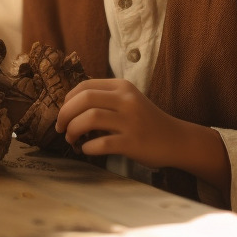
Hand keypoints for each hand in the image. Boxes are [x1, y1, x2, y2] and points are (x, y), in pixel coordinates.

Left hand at [55, 78, 183, 166]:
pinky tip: (87, 150)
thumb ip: (105, 99)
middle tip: (60, 127)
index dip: (68, 100)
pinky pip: (101, 144)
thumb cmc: (146, 121)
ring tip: (71, 139)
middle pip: (84, 99)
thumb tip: (70, 106)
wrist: (176, 139)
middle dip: (65, 113)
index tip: (63, 113)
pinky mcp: (133, 142)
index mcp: (122, 87)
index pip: (85, 86)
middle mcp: (126, 100)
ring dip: (73, 130)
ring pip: (90, 118)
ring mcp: (130, 121)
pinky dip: (87, 148)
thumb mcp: (128, 101)